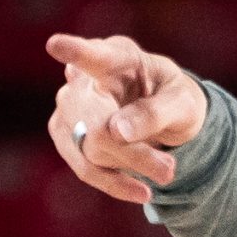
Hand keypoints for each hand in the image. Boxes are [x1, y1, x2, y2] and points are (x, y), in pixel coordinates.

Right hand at [44, 32, 208, 205]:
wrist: (165, 116)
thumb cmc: (174, 100)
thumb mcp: (181, 104)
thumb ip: (154, 114)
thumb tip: (115, 132)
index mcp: (117, 58)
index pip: (93, 56)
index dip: (74, 51)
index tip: (55, 45)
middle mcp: (84, 78)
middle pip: (94, 121)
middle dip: (131, 151)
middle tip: (168, 170)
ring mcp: (68, 106)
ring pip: (88, 149)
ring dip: (128, 167)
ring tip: (166, 171)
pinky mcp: (65, 135)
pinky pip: (84, 167)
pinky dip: (114, 183)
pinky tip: (142, 190)